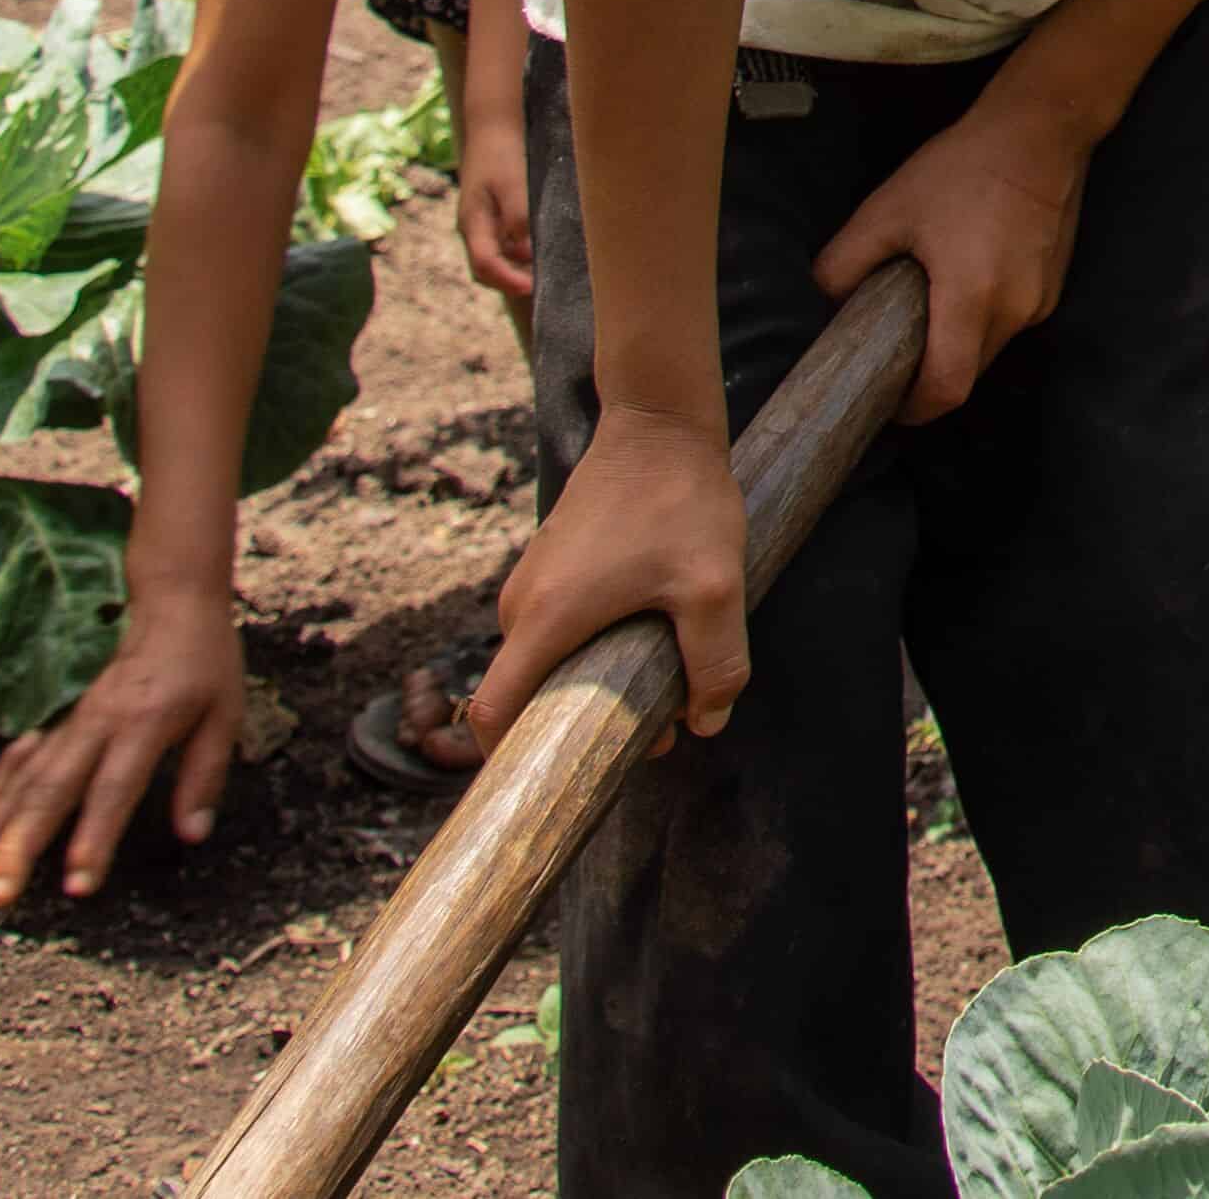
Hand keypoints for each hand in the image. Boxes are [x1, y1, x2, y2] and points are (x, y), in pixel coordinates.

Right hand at [0, 585, 245, 905]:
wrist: (170, 606)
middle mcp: (98, 725)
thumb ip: (205, 776)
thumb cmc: (204, 665)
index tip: (76, 886)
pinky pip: (20, 761)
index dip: (94, 839)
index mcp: (145, 723)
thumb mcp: (224, 715)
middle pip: (51, 791)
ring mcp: (70, 724)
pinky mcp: (58, 724)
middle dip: (20, 846)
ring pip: (24, 781)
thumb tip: (193, 836)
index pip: (114, 790)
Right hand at [455, 147, 535, 305]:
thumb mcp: (513, 184)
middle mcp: (472, 228)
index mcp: (472, 223)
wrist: (492, 127)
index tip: (532, 288)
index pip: (484, 265)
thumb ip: (518, 218)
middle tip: (540, 287)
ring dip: (513, 270)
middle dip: (508, 282)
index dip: (507, 280)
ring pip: (492, 258)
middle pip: (484, 269)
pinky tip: (537, 251)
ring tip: (542, 274)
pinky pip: (499, 245)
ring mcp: (478, 223)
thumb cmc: (502, 154)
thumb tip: (527, 252)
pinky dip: (516, 255)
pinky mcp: (489, 216)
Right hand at [470, 411, 749, 743]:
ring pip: (544, 659)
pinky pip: (556, 628)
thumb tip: (705, 723)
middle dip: (576, 726)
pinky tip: (645, 645)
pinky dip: (588, 651)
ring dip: (588, 685)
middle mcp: (521, 604)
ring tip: (658, 691)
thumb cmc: (681, 501)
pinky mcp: (551, 564)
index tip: (551, 784)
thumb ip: (715, 661)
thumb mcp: (715, 587)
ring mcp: (532, 581)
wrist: (660, 423)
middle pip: (524, 692)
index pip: (493, 711)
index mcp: (545, 619)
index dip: (508, 759)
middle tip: (647, 737)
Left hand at [818, 102, 1091, 421]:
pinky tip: (967, 277)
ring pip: (991, 348)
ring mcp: (1041, 301)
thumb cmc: (962, 169)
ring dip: (958, 345)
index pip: (946, 390)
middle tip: (897, 354)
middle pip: (969, 374)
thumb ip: (845, 262)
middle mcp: (1014, 312)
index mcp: (972, 300)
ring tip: (929, 309)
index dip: (913, 409)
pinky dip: (984, 317)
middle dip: (931, 376)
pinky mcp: (1054, 285)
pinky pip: (1012, 321)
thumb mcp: (887, 209)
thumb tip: (827, 301)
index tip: (887, 402)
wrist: (1040, 131)